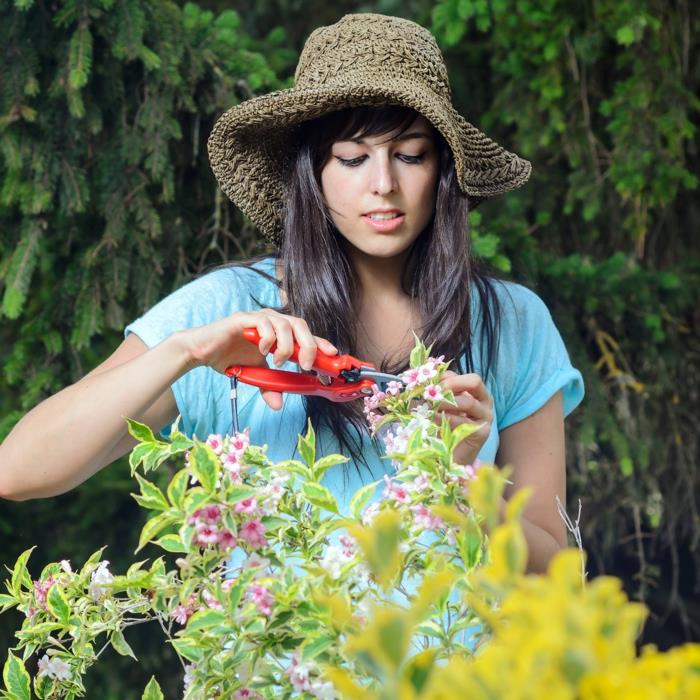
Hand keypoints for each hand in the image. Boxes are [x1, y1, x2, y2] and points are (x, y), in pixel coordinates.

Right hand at [182, 309, 337, 409]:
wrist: (201, 351)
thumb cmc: (229, 358)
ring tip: (279, 362)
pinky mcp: (243, 319)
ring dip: (287, 345)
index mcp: (278, 333)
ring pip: (285, 323)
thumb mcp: (255, 375)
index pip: (305, 334)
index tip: (334, 357)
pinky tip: (264, 351)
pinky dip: (268, 337)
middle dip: (310, 345)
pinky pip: (263, 322)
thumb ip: (268, 386)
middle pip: (300, 324)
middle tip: (307, 365)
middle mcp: (271, 322)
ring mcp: (258, 318)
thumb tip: (278, 405)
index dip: (321, 343)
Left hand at [437, 370, 492, 465]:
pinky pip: (463, 421)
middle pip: (474, 381)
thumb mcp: (442, 405)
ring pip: (468, 401)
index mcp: (476, 392)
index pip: (464, 376)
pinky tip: (432, 420)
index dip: (447, 378)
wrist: (450, 456)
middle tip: (432, 393)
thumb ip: (439, 392)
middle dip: (450, 385)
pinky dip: (445, 419)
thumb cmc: (444, 428)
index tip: (429, 385)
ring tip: (429, 408)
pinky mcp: (482, 433)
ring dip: (445, 403)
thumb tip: (427, 380)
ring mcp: (486, 417)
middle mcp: (485, 402)